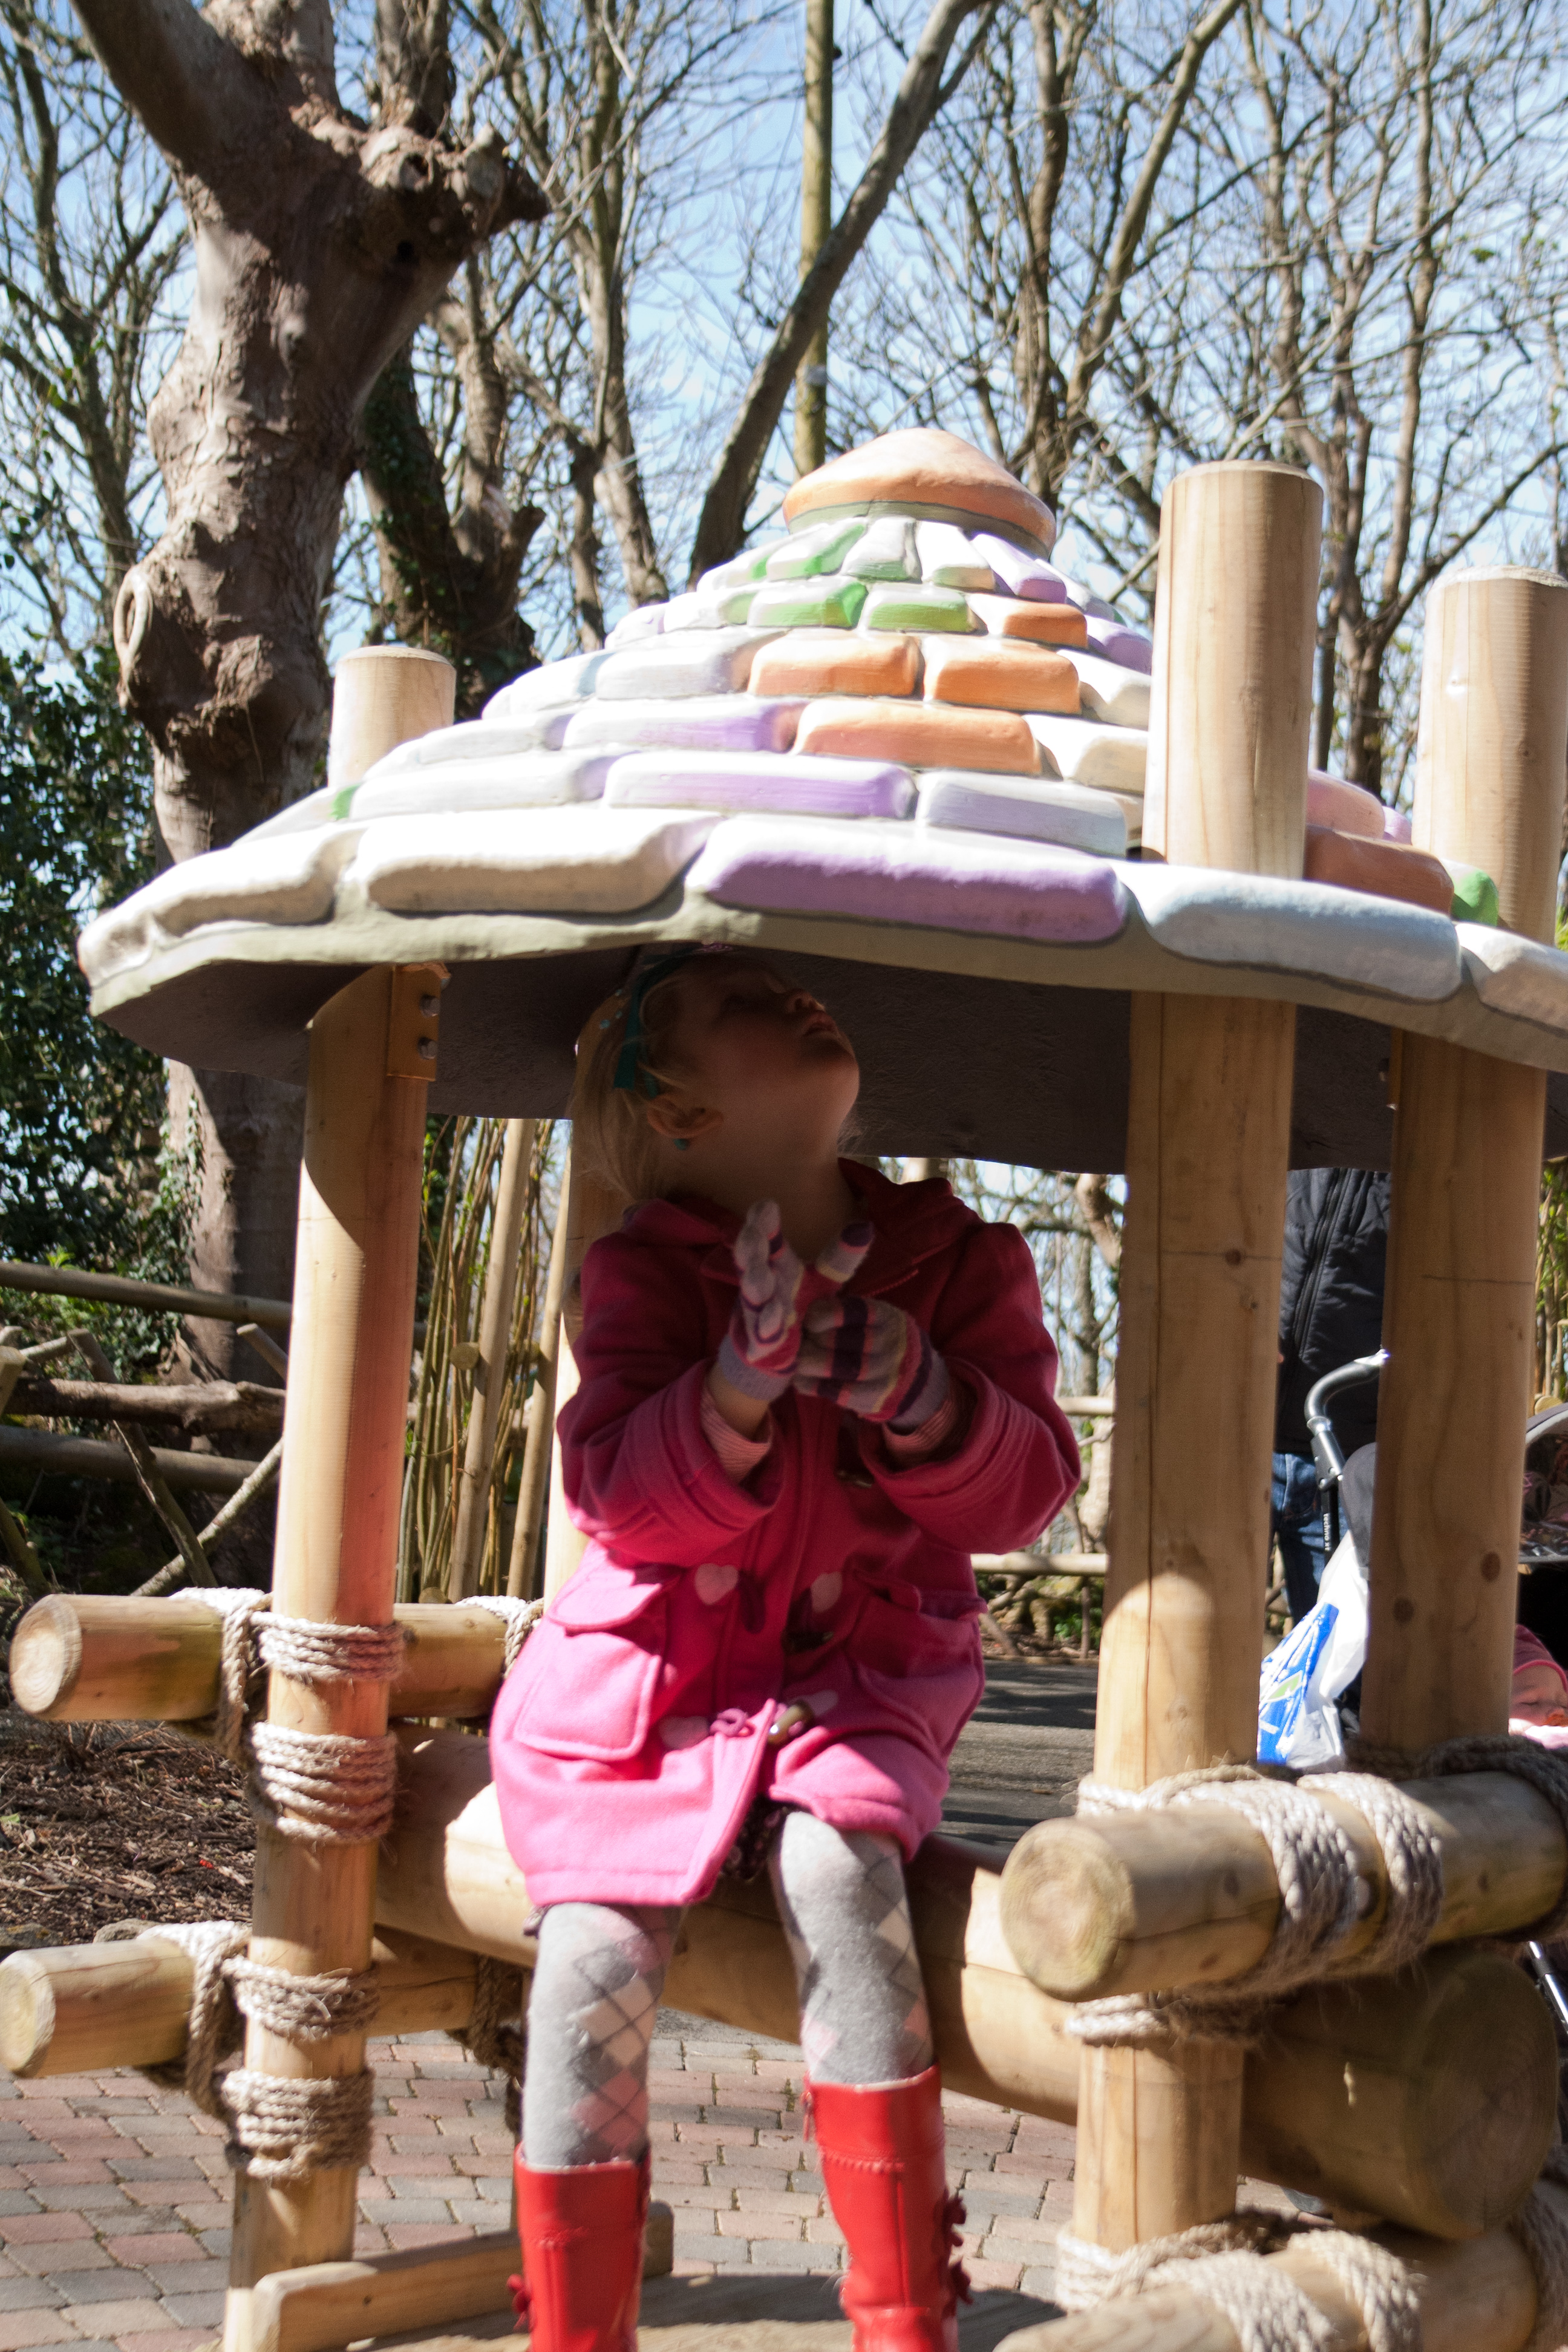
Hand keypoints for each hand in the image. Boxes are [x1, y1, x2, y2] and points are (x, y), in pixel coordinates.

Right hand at [715, 1200, 871, 1401]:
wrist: (776, 1354)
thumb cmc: (799, 1307)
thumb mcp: (823, 1281)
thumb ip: (841, 1257)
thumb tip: (866, 1226)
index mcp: (775, 1265)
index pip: (766, 1239)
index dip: (762, 1222)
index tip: (767, 1205)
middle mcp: (760, 1285)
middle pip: (751, 1263)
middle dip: (750, 1250)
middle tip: (753, 1234)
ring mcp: (756, 1314)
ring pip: (753, 1299)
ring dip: (755, 1289)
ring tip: (761, 1280)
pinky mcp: (758, 1344)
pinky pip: (761, 1336)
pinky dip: (765, 1331)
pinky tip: (772, 1327)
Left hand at [794, 1294, 950, 1429]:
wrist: (920, 1381)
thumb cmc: (885, 1344)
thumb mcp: (877, 1321)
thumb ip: (846, 1316)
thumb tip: (801, 1315)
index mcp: (885, 1317)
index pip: (850, 1311)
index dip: (821, 1316)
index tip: (809, 1322)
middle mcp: (887, 1343)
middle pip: (836, 1340)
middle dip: (808, 1342)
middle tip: (796, 1344)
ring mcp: (883, 1372)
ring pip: (835, 1367)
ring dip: (806, 1365)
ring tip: (796, 1363)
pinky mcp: (875, 1398)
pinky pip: (838, 1392)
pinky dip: (814, 1386)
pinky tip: (802, 1381)